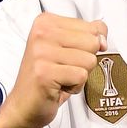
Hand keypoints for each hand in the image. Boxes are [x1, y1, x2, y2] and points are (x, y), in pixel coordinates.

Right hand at [0, 13, 107, 127]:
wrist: (23, 106)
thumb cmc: (48, 76)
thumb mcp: (69, 48)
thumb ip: (89, 36)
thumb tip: (103, 40)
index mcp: (47, 21)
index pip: (93, 27)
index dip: (87, 47)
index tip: (66, 55)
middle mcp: (42, 33)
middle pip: (93, 42)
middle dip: (85, 61)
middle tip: (63, 68)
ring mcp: (41, 52)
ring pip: (89, 60)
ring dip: (79, 75)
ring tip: (60, 78)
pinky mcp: (44, 72)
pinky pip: (81, 76)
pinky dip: (75, 87)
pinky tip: (58, 87)